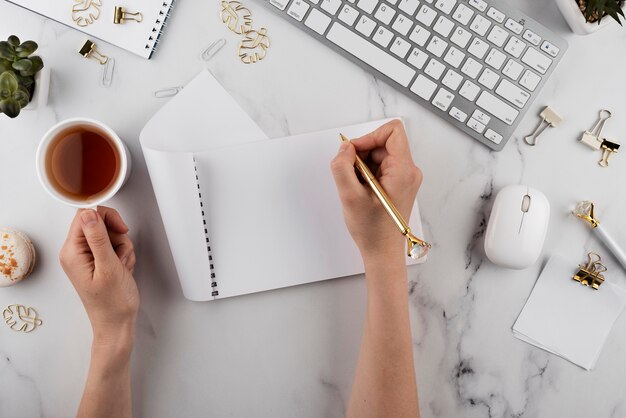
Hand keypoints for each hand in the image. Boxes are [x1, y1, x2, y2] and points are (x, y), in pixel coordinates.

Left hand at [59, 206, 137, 350]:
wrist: (117, 323)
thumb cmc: (112, 303)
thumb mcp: (108, 267)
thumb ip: (98, 238)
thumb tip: (89, 213)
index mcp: (72, 252)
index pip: (85, 215)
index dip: (106, 218)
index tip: (120, 229)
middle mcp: (76, 252)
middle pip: (98, 222)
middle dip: (116, 235)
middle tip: (121, 253)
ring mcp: (87, 256)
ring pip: (109, 234)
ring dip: (122, 246)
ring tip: (122, 265)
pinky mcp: (98, 260)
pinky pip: (113, 245)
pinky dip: (123, 254)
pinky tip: (123, 268)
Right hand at [330, 120, 421, 261]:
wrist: (382, 253)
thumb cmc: (373, 231)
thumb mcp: (350, 196)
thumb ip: (342, 167)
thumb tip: (345, 148)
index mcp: (403, 170)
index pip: (392, 131)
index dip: (369, 136)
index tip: (354, 152)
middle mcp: (409, 171)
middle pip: (383, 143)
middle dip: (362, 154)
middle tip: (350, 174)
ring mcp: (405, 178)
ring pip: (380, 155)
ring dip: (362, 165)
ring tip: (355, 187)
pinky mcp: (399, 184)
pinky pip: (380, 167)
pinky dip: (366, 174)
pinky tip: (360, 191)